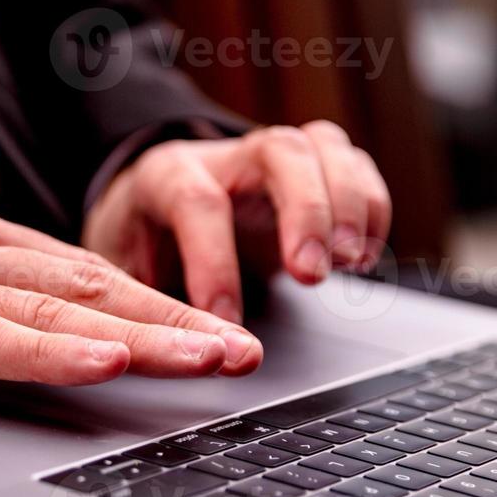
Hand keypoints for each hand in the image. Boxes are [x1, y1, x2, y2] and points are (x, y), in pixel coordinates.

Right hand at [0, 192, 262, 387]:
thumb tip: (49, 327)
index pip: (84, 271)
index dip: (158, 301)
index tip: (215, 330)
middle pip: (88, 286)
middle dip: (174, 319)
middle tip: (244, 352)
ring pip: (51, 309)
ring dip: (140, 335)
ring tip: (208, 359)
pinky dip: (45, 353)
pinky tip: (101, 361)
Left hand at [82, 121, 391, 323]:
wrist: (156, 209)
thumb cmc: (143, 246)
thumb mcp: (125, 274)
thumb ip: (148, 303)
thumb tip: (178, 348)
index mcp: (168, 175)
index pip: (197, 201)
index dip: (215, 262)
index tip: (226, 320)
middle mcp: (227, 155)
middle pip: (279, 151)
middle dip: (305, 211)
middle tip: (313, 275)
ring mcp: (275, 156)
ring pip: (324, 147)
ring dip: (349, 205)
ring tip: (349, 263)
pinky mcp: (313, 169)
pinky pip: (355, 166)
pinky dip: (371, 208)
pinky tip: (363, 256)